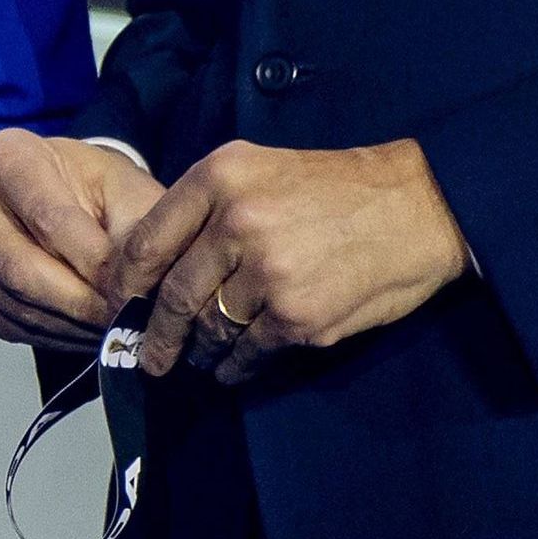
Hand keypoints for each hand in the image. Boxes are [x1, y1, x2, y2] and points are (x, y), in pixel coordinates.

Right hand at [0, 126, 169, 350]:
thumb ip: (135, 236)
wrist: (73, 200)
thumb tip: (132, 295)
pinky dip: (55, 334)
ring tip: (114, 323)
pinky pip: (10, 325)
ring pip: (17, 304)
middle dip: (82, 303)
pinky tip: (86, 325)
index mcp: (6, 156)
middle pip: (22, 269)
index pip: (49, 221)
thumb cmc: (103, 190)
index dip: (97, 262)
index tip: (134, 289)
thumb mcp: (130, 193)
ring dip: (72, 324)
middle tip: (126, 318)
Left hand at [111, 138, 471, 384]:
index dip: (126, 284)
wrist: (418, 207)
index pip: (148, 242)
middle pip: (173, 294)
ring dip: (198, 350)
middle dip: (155, 333)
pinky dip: (235, 366)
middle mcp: (236, 222)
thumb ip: (206, 207)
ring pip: (209, 327)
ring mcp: (267, 273)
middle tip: (147, 355)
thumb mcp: (259, 169)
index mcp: (219, 178)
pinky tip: (231, 369)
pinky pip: (248, 351)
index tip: (119, 306)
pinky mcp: (298, 316)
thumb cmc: (334, 189)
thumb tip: (155, 263)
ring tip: (195, 359)